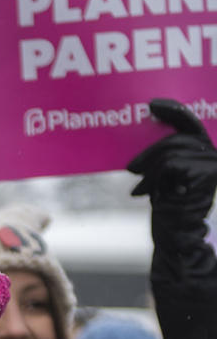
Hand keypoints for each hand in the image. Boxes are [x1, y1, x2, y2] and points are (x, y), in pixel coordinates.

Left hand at [127, 99, 216, 214]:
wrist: (176, 233)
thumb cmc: (168, 205)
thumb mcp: (164, 174)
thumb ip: (164, 154)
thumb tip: (145, 130)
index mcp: (205, 151)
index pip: (189, 122)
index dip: (172, 110)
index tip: (152, 105)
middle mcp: (213, 154)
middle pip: (175, 139)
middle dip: (148, 154)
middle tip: (130, 169)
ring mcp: (212, 161)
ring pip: (169, 154)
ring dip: (150, 174)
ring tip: (141, 190)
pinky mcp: (206, 171)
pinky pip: (169, 166)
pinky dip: (155, 181)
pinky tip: (152, 196)